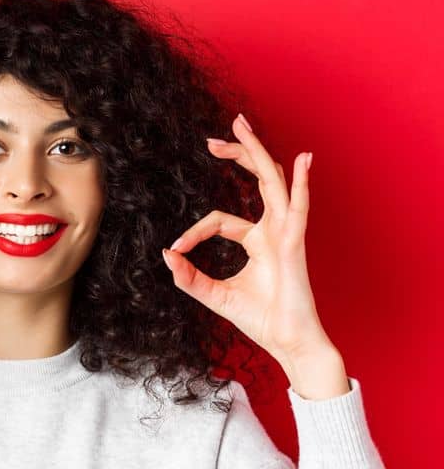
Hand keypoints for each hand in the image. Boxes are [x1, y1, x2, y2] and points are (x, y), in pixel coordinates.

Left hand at [162, 114, 347, 396]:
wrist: (288, 342)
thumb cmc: (259, 319)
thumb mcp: (212, 294)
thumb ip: (188, 275)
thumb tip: (165, 254)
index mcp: (257, 240)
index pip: (219, 219)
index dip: (193, 232)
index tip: (177, 250)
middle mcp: (273, 230)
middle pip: (256, 180)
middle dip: (236, 155)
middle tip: (213, 138)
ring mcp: (286, 233)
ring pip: (272, 182)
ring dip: (256, 152)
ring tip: (242, 125)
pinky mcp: (294, 244)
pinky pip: (299, 207)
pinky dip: (301, 182)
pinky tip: (303, 159)